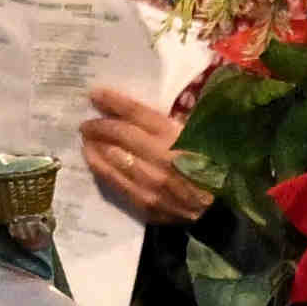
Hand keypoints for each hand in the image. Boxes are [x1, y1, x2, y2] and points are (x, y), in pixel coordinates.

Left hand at [74, 87, 210, 225]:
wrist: (220, 210)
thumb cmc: (214, 166)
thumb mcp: (200, 135)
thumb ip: (173, 123)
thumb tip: (141, 113)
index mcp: (177, 136)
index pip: (136, 113)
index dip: (112, 101)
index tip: (95, 94)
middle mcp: (161, 157)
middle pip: (119, 134)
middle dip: (98, 126)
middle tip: (86, 123)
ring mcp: (151, 183)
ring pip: (111, 158)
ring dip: (94, 146)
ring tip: (87, 139)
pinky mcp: (145, 203)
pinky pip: (115, 182)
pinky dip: (100, 168)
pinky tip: (93, 160)